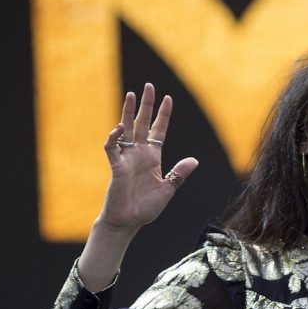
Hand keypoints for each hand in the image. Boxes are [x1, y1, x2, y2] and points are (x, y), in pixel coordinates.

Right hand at [98, 83, 198, 230]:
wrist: (129, 221)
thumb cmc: (146, 207)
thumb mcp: (168, 189)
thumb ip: (179, 174)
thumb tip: (194, 160)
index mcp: (153, 157)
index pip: (158, 130)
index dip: (163, 115)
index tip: (168, 98)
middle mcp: (139, 154)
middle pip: (143, 124)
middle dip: (146, 105)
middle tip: (149, 86)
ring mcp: (127, 158)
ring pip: (127, 130)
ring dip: (128, 112)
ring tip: (131, 94)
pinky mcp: (116, 166)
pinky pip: (113, 148)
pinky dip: (115, 137)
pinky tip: (120, 127)